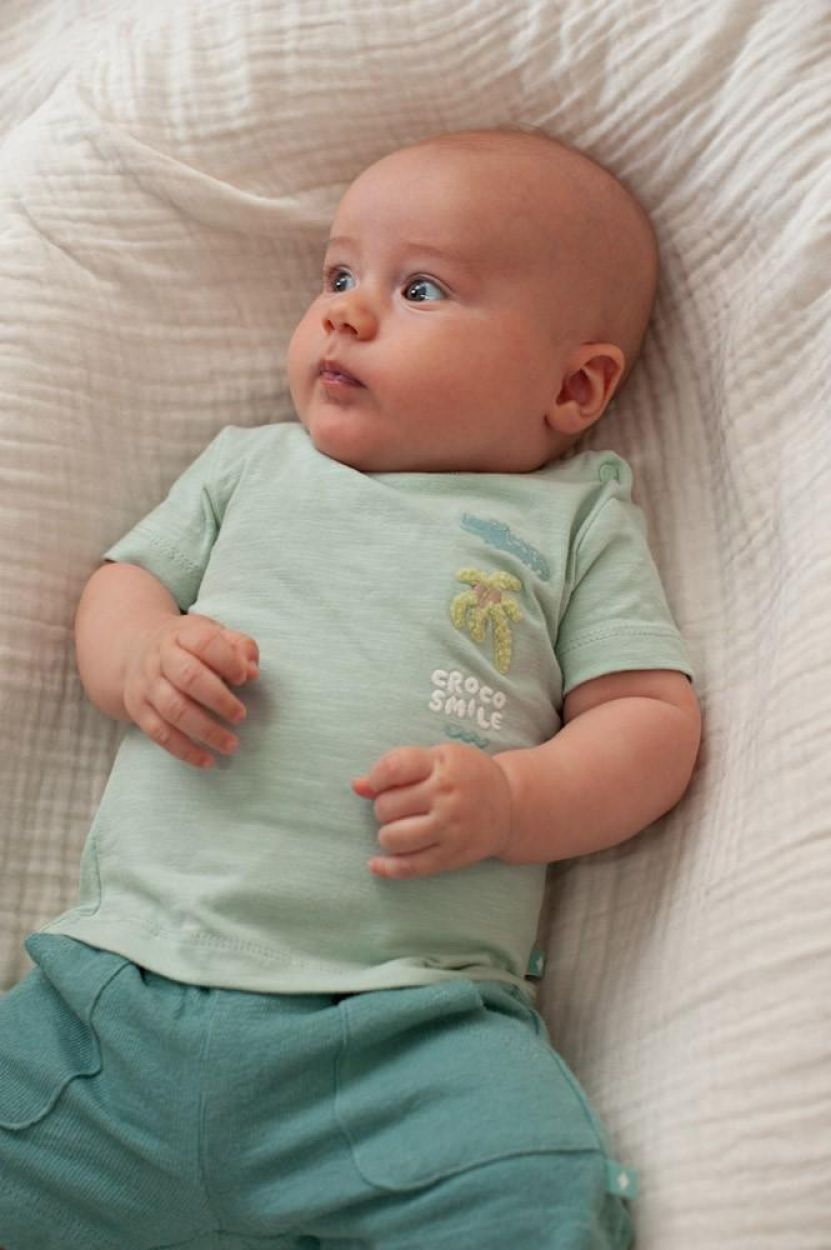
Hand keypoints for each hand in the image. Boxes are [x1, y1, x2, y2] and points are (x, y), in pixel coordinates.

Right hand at [121, 613, 258, 768]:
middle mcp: (160, 658)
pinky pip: (160, 734)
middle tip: (241, 715)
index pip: (204, 643)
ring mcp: (147, 685)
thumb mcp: (213, 635)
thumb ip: (240, 648)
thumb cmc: (188, 646)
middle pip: (188, 677)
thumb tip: (251, 671)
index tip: (245, 677)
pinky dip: (185, 750)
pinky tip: (208, 761)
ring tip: (231, 744)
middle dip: (219, 699)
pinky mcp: (138, 710)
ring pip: (174, 709)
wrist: (135, 650)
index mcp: (182, 635)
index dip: (227, 660)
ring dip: (205, 730)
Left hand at [353, 743, 512, 878]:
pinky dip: (387, 868)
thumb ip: (398, 767)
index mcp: (442, 764)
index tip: (380, 783)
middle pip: (387, 806)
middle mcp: (447, 795)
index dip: (376, 777)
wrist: (509, 804)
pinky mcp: (452, 855)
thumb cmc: (465, 775)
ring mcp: (450, 828)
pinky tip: (376, 864)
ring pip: (393, 838)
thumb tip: (357, 786)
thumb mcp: (437, 759)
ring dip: (386, 835)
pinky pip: (410, 867)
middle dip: (383, 808)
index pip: (393, 768)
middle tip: (399, 806)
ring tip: (398, 828)